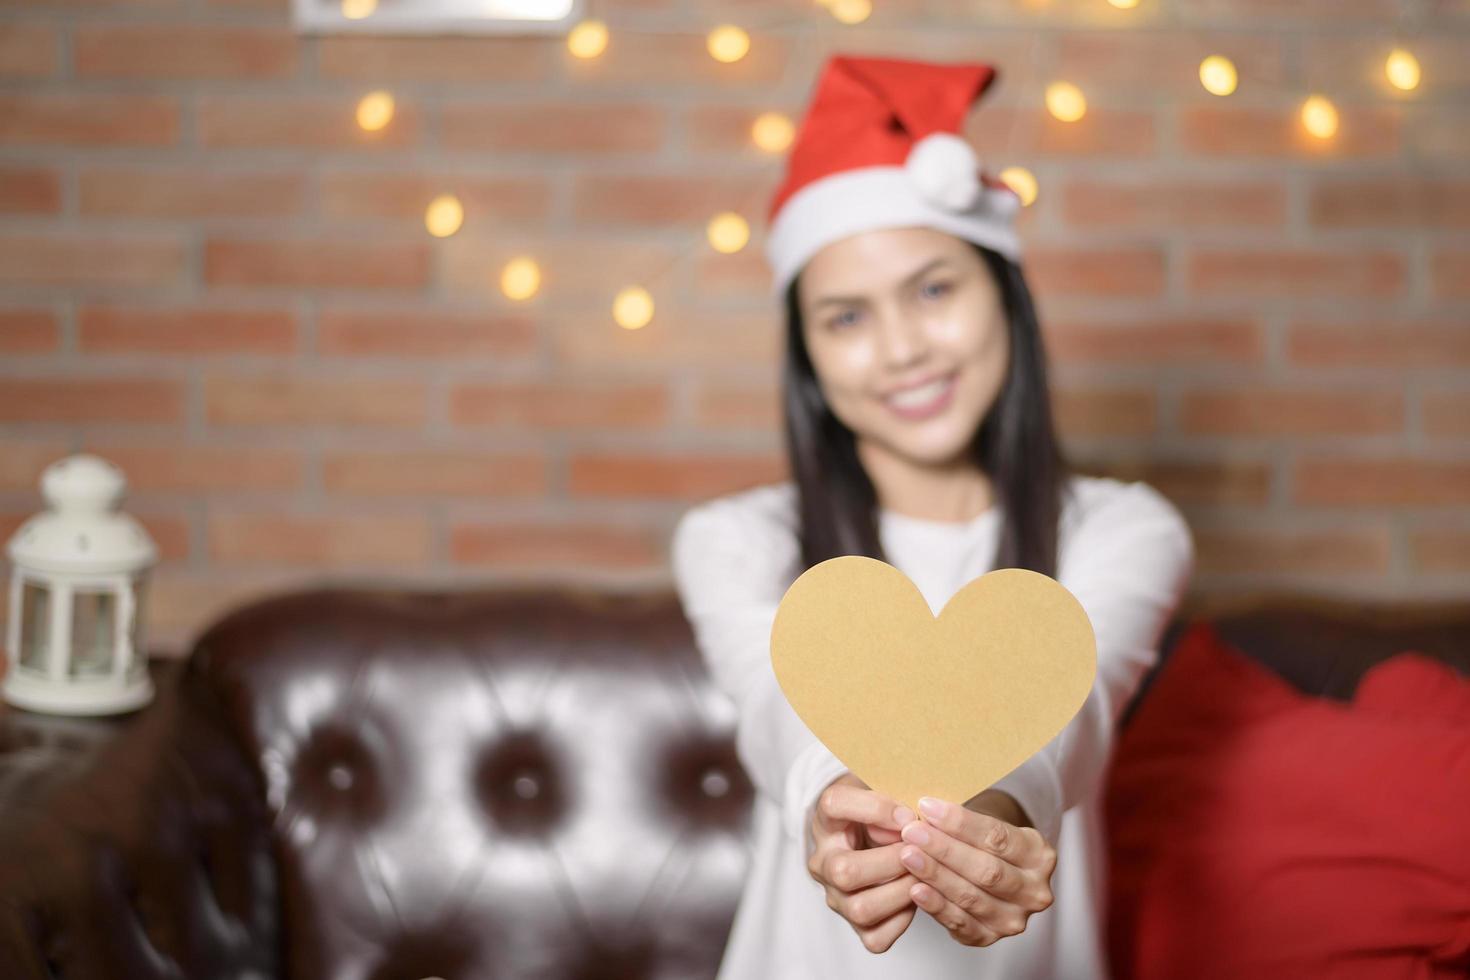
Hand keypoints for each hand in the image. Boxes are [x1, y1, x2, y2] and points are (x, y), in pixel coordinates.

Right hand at [806, 772, 919, 952]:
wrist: (869, 837)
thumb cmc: (882, 811)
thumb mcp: (884, 789)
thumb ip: (896, 796)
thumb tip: (909, 823)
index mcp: (826, 819)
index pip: (834, 804)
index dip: (875, 808)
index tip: (909, 814)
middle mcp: (823, 861)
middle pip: (844, 871)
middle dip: (892, 861)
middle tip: (920, 851)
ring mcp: (836, 897)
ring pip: (861, 908)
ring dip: (901, 892)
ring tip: (923, 875)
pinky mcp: (855, 925)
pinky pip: (876, 937)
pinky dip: (902, 921)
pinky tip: (915, 897)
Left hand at [896, 794, 1056, 946]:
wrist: (991, 872)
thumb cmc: (985, 843)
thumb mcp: (987, 825)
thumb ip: (963, 823)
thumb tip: (926, 810)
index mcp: (1040, 855)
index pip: (998, 837)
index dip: (960, 823)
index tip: (927, 807)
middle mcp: (1033, 891)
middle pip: (986, 870)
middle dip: (945, 849)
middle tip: (912, 832)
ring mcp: (1013, 919)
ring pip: (971, 896)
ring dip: (935, 875)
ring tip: (908, 855)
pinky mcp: (989, 937)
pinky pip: (959, 922)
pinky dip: (935, 905)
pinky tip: (915, 889)